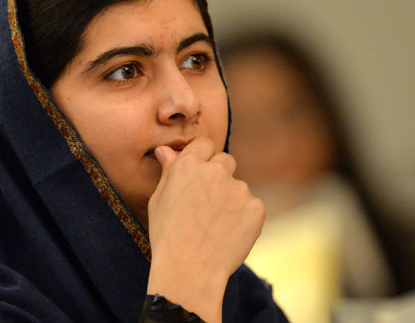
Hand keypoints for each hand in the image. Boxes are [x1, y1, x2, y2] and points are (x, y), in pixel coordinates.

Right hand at [146, 137, 264, 322]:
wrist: (190, 271)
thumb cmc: (168, 237)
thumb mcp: (158, 200)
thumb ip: (168, 171)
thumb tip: (167, 150)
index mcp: (189, 165)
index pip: (204, 144)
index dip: (203, 158)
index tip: (201, 173)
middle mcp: (216, 171)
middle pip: (226, 161)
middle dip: (220, 176)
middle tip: (208, 204)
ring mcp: (239, 189)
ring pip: (238, 188)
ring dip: (231, 200)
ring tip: (215, 227)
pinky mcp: (256, 207)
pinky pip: (252, 207)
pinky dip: (244, 218)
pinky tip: (229, 235)